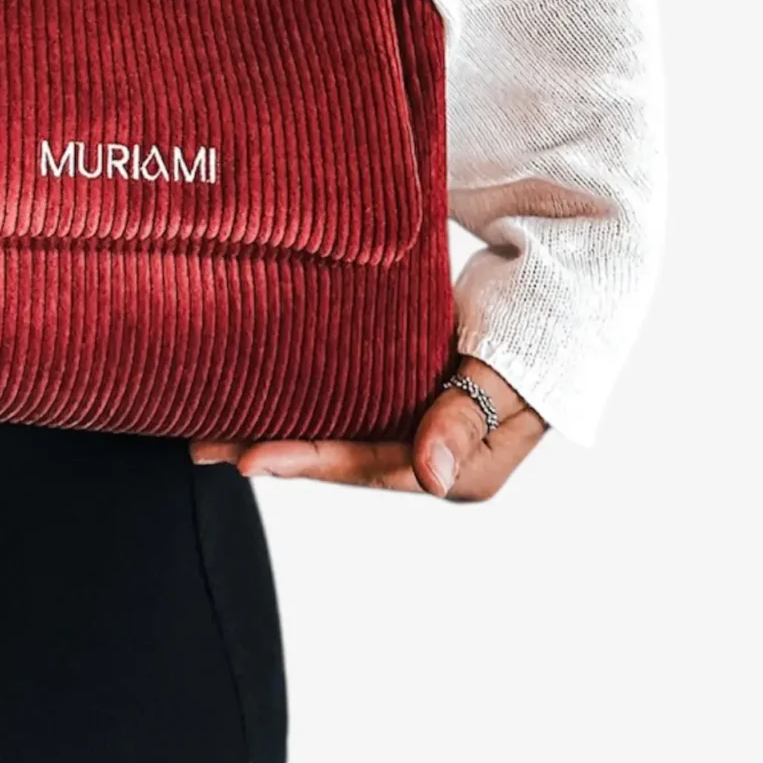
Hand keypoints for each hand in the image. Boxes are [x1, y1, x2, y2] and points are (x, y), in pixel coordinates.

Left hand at [188, 358, 545, 501]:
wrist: (564, 284)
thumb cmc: (541, 325)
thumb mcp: (508, 372)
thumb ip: (467, 417)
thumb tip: (433, 478)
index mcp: (460, 470)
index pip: (371, 466)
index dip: (309, 461)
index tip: (250, 457)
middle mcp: (432, 459)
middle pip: (340, 458)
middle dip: (270, 448)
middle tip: (198, 444)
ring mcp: (416, 426)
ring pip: (334, 431)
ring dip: (274, 425)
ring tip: (205, 424)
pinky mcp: (405, 393)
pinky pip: (346, 403)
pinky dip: (303, 398)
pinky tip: (254, 390)